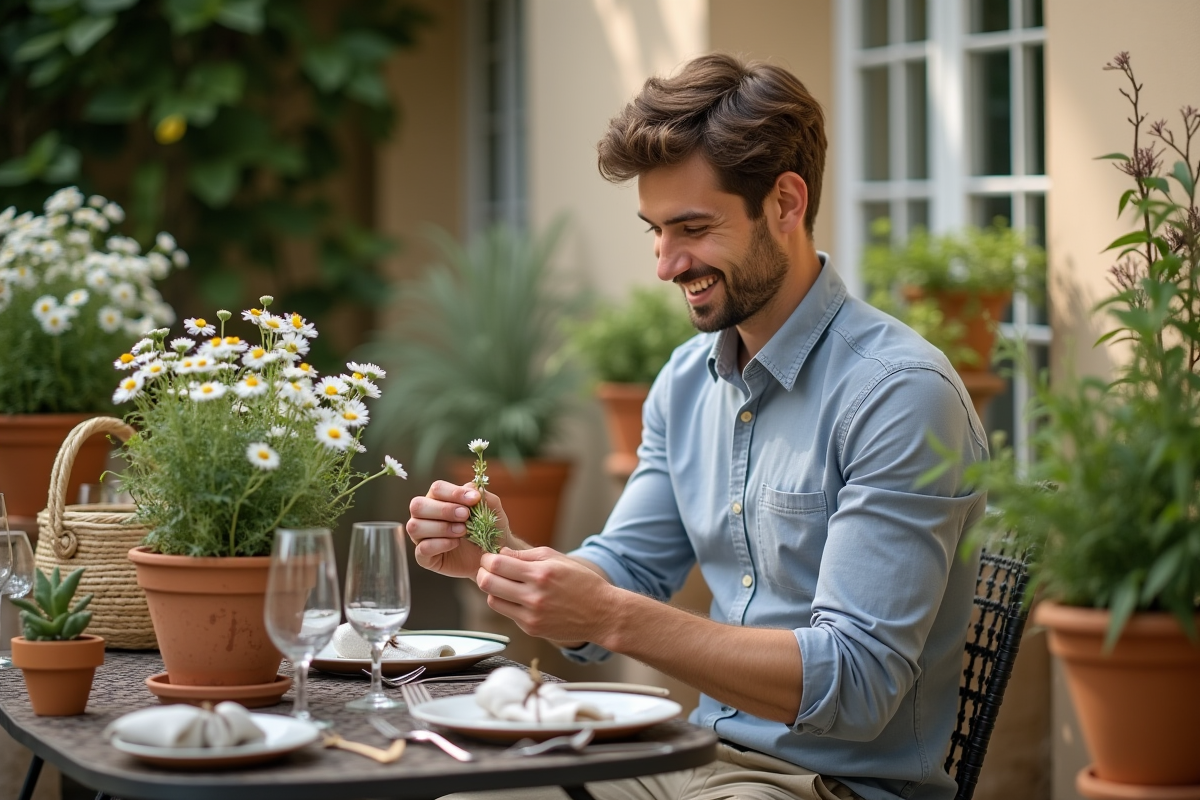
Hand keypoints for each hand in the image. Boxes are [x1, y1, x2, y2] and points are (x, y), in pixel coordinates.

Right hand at [406, 481, 513, 578]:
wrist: (493, 558)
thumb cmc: (490, 531)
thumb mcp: (493, 512)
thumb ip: (484, 497)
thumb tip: (471, 487)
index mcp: (439, 500)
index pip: (436, 488)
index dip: (453, 492)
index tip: (474, 499)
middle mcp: (425, 516)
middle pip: (417, 505)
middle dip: (443, 509)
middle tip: (465, 516)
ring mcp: (422, 537)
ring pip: (414, 526)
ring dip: (441, 527)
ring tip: (463, 531)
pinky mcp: (424, 558)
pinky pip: (422, 549)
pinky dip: (439, 544)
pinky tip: (455, 543)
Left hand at [476, 547, 615, 643]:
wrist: (601, 613)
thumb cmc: (582, 582)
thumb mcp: (557, 559)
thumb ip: (526, 555)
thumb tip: (500, 553)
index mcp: (541, 574)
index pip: (496, 564)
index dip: (488, 558)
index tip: (490, 557)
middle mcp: (534, 596)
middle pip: (487, 583)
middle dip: (483, 572)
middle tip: (489, 569)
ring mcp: (531, 615)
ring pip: (493, 600)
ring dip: (493, 589)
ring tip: (504, 583)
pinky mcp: (532, 628)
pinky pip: (508, 613)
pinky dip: (508, 603)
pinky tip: (519, 597)